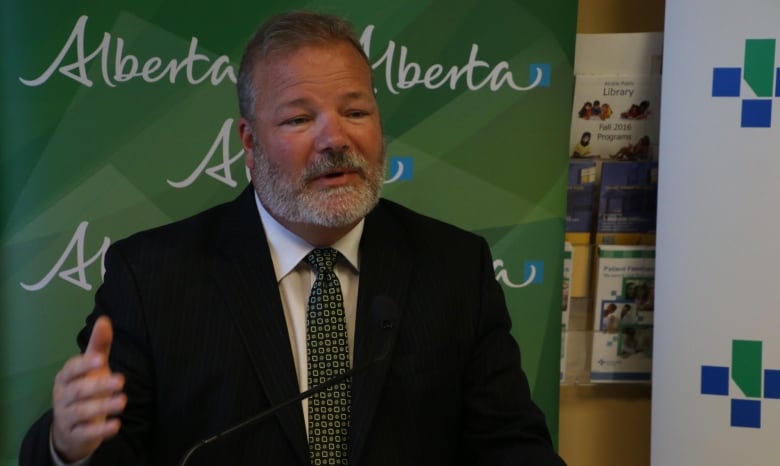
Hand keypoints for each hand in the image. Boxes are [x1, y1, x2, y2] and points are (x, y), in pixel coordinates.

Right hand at [51, 316, 126, 461]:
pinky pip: (85, 433)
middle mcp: (63, 396)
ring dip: (103, 406)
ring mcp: (66, 417)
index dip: (85, 365)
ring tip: (123, 401)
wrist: (71, 428)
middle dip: (99, 385)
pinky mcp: (75, 435)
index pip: (72, 369)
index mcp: (66, 377)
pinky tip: (116, 426)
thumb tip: (104, 319)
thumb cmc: (84, 388)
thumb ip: (98, 347)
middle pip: (78, 391)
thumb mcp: (92, 368)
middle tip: (121, 381)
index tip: (102, 360)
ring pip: (81, 412)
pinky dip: (100, 430)